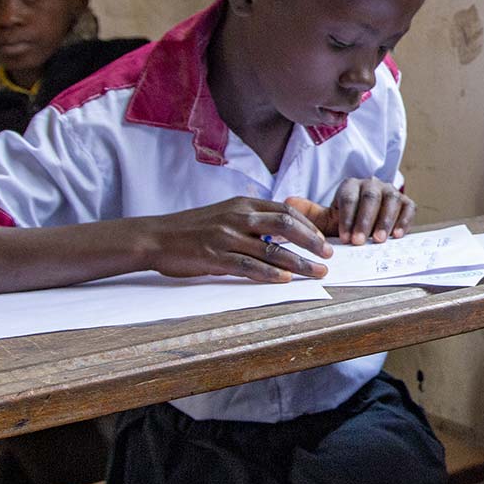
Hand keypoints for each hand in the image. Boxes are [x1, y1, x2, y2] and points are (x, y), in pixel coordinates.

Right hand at [141, 197, 333, 282]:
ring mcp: (226, 237)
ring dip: (298, 263)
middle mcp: (238, 217)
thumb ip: (251, 220)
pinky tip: (284, 280)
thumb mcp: (225, 214)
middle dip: (312, 242)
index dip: (309, 226)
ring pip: (272, 249)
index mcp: (242, 204)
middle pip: (286, 225)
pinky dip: (269, 273)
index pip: (286, 210)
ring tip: (315, 273)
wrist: (156, 237)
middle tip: (328, 256)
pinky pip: (248, 265)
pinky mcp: (215, 257)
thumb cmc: (193, 228)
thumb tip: (281, 234)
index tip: (323, 241)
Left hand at [287, 179, 414, 244]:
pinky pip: (408, 208)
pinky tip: (397, 236)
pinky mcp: (406, 203)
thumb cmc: (345, 221)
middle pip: (370, 198)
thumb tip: (287, 202)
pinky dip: (404, 221)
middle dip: (365, 220)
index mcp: (351, 185)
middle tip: (359, 241)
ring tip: (378, 240)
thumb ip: (309, 213)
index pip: (349, 197)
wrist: (367, 224)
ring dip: (385, 221)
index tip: (343, 238)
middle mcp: (372, 184)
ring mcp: (391, 192)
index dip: (347, 217)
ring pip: (391, 201)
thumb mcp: (326, 218)